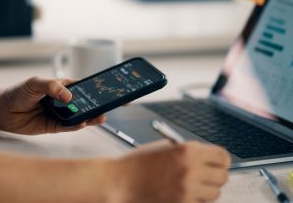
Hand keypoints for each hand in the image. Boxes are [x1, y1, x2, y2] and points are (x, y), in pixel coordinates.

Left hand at [0, 77, 105, 134]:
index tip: (112, 89)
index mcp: (63, 87)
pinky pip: (68, 127)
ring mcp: (60, 114)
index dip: (98, 88)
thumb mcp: (35, 83)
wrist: (3, 111)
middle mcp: (64, 101)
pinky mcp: (54, 127)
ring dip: (90, 117)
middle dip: (99, 105)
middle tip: (110, 106)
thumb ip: (52, 87)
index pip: (84, 87)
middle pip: (86, 103)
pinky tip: (82, 123)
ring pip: (80, 116)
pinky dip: (76, 126)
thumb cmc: (19, 92)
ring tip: (99, 117)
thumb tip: (68, 96)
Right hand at [110, 140, 230, 202]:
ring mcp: (188, 189)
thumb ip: (189, 153)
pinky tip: (181, 194)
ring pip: (214, 193)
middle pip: (223, 177)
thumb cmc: (139, 163)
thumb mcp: (166, 148)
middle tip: (205, 176)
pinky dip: (194, 200)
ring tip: (190, 186)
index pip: (223, 157)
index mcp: (188, 150)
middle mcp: (191, 169)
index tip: (216, 164)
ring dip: (206, 190)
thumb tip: (210, 160)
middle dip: (215, 176)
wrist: (121, 181)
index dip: (220, 161)